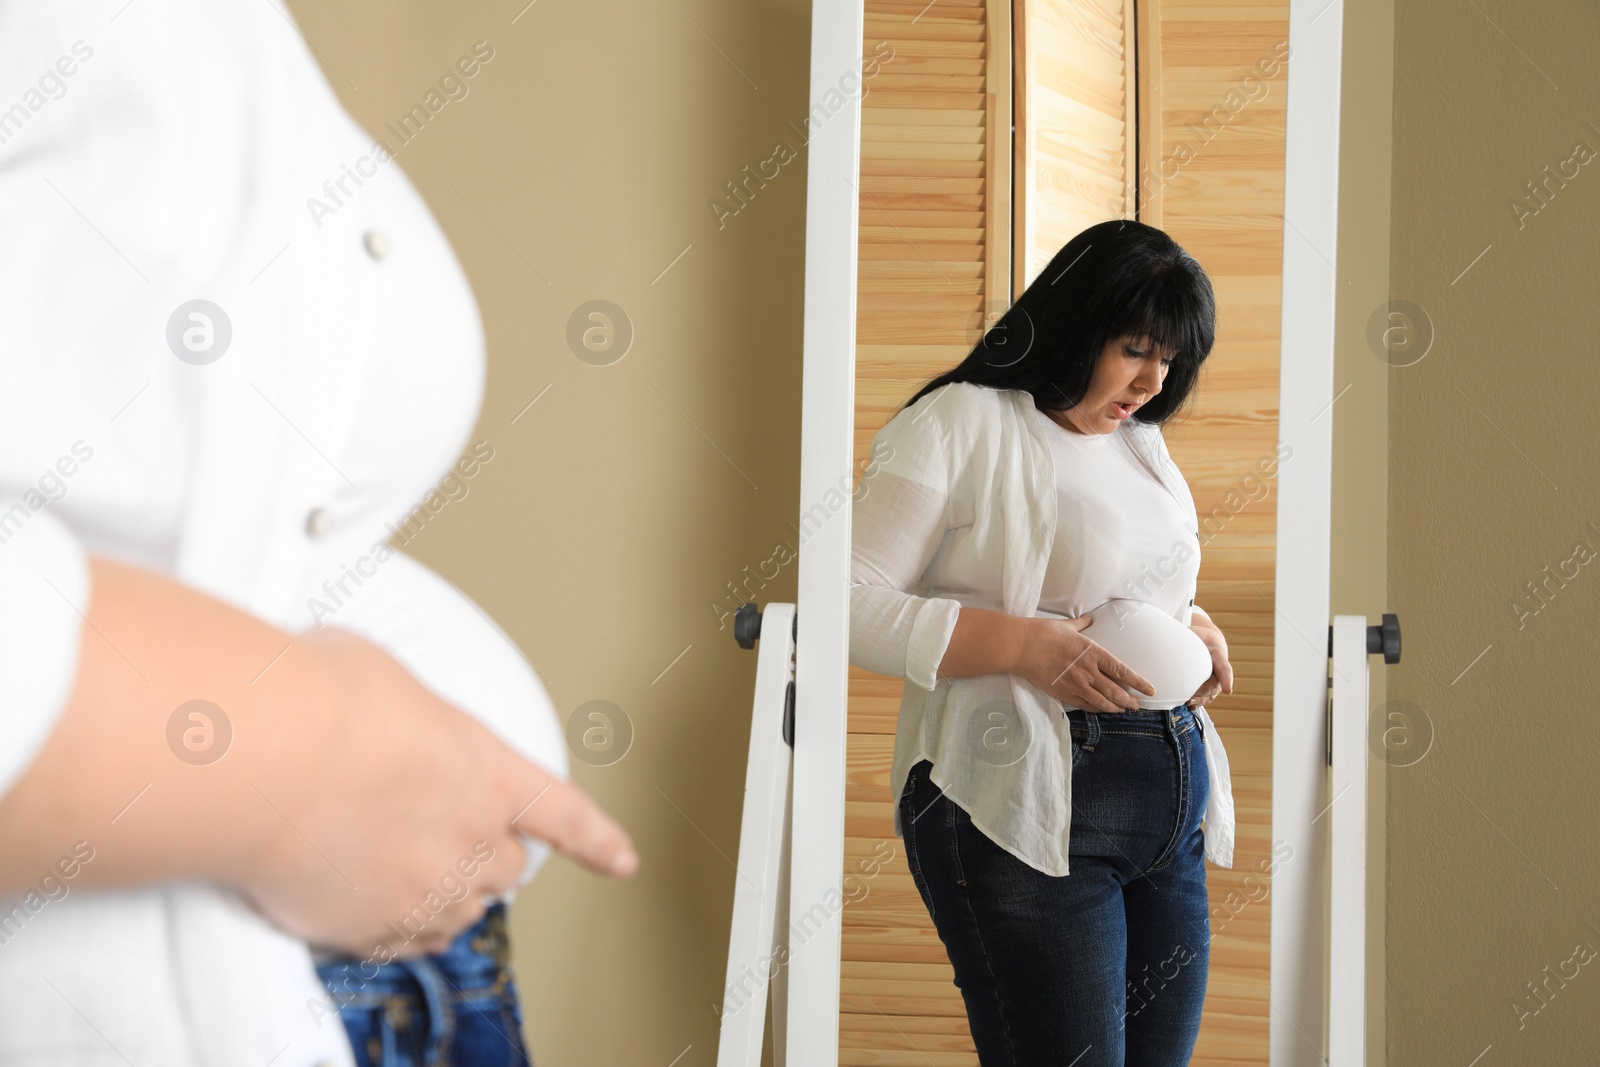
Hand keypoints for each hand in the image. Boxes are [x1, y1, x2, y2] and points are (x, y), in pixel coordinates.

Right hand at [238, 627, 637, 958]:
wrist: (270, 755)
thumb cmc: (323, 696)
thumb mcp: (380, 671)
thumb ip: (396, 702)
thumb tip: (362, 697)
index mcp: (489, 771)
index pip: (563, 812)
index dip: (597, 839)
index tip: (624, 860)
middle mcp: (471, 837)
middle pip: (507, 867)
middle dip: (488, 854)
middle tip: (446, 836)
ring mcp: (423, 887)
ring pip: (462, 912)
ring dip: (448, 895)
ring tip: (405, 870)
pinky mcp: (369, 926)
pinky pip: (407, 943)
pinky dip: (402, 930)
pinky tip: (380, 913)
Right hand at [1016, 615, 1154, 712]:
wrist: (1023, 646)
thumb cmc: (1044, 633)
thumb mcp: (1067, 626)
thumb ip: (1082, 624)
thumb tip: (1089, 618)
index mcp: (1093, 653)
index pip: (1122, 671)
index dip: (1138, 682)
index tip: (1150, 690)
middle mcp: (1088, 671)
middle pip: (1115, 691)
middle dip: (1129, 700)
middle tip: (1136, 705)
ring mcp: (1076, 684)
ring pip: (1102, 702)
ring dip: (1115, 707)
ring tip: (1122, 710)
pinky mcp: (1063, 693)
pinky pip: (1085, 705)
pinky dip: (1096, 708)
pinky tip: (1101, 709)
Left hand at [1185, 620, 1233, 707]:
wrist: (1210, 642)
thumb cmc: (1201, 637)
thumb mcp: (1196, 633)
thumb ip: (1188, 637)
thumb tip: (1171, 643)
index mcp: (1219, 655)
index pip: (1224, 668)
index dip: (1226, 679)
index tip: (1228, 690)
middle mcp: (1220, 670)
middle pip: (1215, 685)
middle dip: (1205, 693)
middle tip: (1190, 698)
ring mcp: (1216, 679)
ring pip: (1211, 693)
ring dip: (1201, 699)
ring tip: (1189, 703)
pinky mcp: (1210, 685)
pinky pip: (1207, 696)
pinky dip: (1199, 702)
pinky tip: (1191, 706)